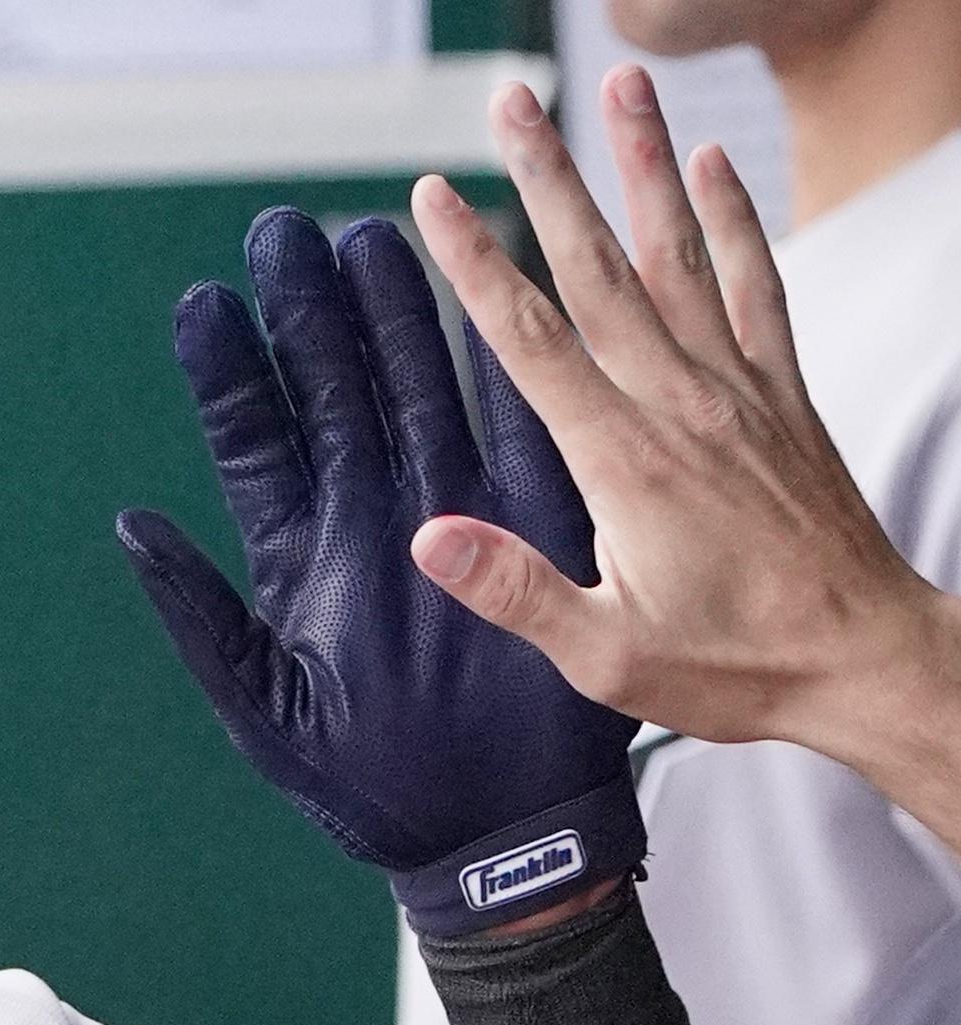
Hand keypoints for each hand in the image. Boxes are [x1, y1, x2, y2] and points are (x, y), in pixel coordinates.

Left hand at [117, 209, 643, 938]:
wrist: (490, 843)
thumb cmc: (370, 790)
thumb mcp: (265, 709)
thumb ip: (201, 614)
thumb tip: (131, 525)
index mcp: (303, 557)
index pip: (255, 441)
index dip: (228, 372)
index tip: (203, 302)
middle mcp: (371, 521)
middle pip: (335, 392)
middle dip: (310, 312)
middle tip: (285, 229)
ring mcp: (450, 516)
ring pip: (415, 391)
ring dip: (393, 318)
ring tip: (370, 235)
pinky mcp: (531, 531)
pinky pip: (514, 436)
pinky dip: (500, 371)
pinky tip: (487, 305)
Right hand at [405, 68, 960, 781]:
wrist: (868, 661)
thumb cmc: (736, 666)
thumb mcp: (605, 654)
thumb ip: (515, 590)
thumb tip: (426, 536)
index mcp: (623, 460)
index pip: (531, 339)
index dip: (475, 263)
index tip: (434, 196)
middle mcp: (681, 405)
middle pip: (599, 269)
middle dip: (549, 178)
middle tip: (509, 104)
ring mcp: (739, 391)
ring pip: (679, 254)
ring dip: (644, 166)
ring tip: (619, 88)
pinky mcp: (782, 396)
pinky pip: (757, 286)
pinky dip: (737, 219)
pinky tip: (716, 165)